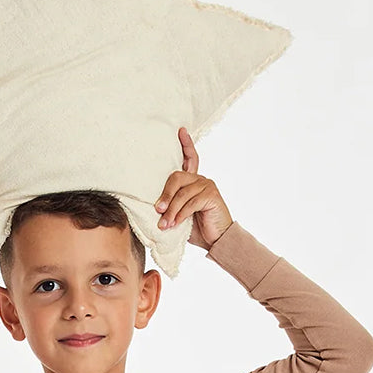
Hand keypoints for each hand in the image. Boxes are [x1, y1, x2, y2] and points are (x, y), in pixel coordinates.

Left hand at [154, 127, 232, 248]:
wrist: (217, 241)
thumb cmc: (197, 229)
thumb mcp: (179, 215)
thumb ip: (171, 205)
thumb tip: (154, 206)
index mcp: (193, 181)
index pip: (190, 158)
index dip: (186, 144)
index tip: (180, 131)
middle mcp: (201, 179)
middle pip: (177, 177)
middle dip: (165, 195)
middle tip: (157, 210)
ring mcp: (207, 186)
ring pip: (182, 194)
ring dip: (171, 211)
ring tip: (164, 225)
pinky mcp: (212, 195)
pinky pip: (191, 203)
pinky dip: (180, 215)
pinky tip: (175, 224)